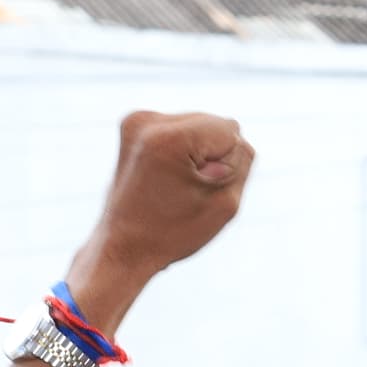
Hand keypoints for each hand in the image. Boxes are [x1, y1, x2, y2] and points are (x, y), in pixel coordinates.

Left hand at [76, 110, 252, 290]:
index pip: (231, 131)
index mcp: (170, 139)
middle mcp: (148, 121)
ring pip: (201, 124)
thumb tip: (234, 135)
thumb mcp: (226, 202)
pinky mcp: (133, 125)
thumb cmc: (174, 233)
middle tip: (185, 190)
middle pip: (217, 123)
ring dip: (199, 154)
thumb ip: (243, 158)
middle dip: (214, 156)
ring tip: (174, 184)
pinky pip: (182, 128)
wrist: (123, 247)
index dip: (227, 166)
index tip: (198, 190)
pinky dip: (183, 151)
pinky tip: (166, 175)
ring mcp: (136, 120)